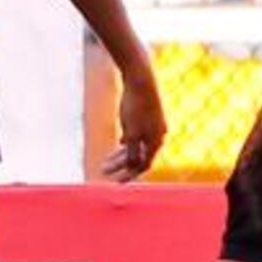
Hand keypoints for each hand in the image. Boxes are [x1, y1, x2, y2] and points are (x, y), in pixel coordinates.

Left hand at [100, 66, 165, 181]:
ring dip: (123, 154)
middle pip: (139, 156)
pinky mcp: (150, 115)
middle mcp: (158, 135)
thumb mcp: (130, 132)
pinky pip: (140, 134)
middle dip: (121, 165)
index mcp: (156, 142)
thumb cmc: (134, 106)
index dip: (127, 176)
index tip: (113, 182)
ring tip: (107, 160)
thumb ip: (132, 152)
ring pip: (139, 145)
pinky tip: (120, 142)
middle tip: (103, 170)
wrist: (140, 79)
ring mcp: (155, 125)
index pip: (142, 166)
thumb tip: (133, 167)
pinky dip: (129, 142)